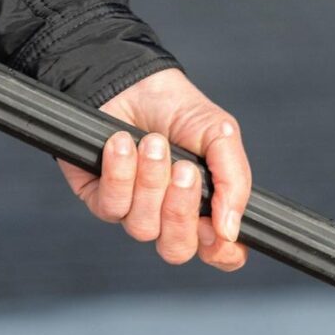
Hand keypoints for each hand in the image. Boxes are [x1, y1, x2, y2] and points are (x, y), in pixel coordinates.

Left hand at [60, 68, 252, 271]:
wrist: (129, 80)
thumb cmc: (178, 108)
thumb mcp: (221, 136)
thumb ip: (235, 182)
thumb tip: (231, 230)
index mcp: (205, 207)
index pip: (219, 253)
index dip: (222, 254)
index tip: (221, 232)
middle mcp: (169, 215)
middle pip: (177, 249)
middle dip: (180, 210)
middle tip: (184, 169)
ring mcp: (133, 210)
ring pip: (143, 227)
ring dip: (149, 182)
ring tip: (152, 141)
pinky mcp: (99, 198)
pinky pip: (110, 207)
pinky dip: (120, 173)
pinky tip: (122, 143)